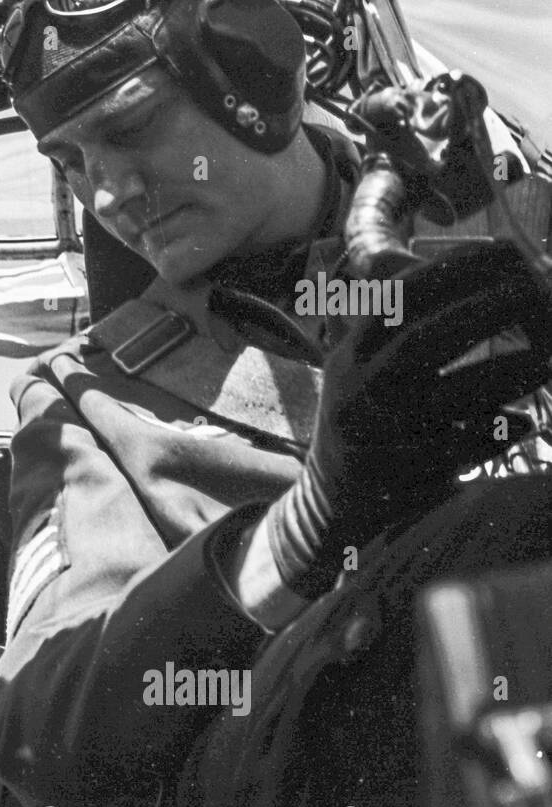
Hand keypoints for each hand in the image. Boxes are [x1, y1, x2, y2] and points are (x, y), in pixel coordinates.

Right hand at [266, 240, 551, 597]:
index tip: (504, 254)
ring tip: (546, 362)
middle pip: (419, 343)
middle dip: (480, 315)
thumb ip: (405, 316)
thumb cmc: (371, 411)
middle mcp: (355, 387)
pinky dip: (492, 436)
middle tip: (533, 296)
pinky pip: (454, 452)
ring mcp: (372, 434)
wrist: (334, 494)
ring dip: (502, 376)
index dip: (450, 272)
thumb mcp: (368, 359)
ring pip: (444, 400)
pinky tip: (524, 423)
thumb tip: (477, 265)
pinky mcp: (392, 476)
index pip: (397, 299)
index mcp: (352, 350)